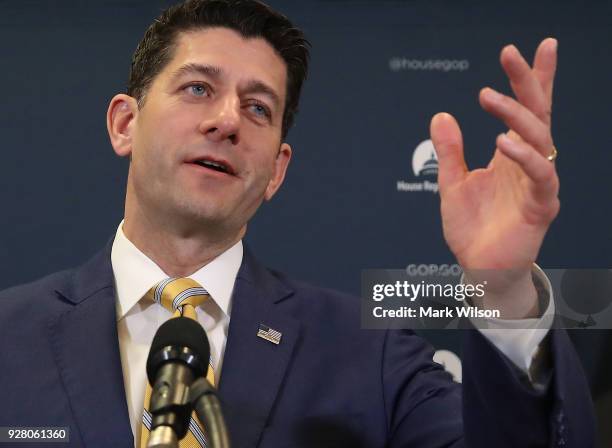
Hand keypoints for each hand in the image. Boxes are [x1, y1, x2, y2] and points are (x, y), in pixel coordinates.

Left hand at [430, 39, 558, 316]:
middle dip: (527, 81)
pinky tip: (503, 142)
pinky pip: (541, 175)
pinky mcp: (542, 205)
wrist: (479, 268)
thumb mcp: (451, 184)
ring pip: (539, 138)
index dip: (529, 79)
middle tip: (510, 53)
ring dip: (515, 114)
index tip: (525, 48)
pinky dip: (524, 156)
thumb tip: (440, 115)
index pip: (523, 111)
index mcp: (509, 156)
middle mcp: (528, 163)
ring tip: (489, 97)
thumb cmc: (471, 228)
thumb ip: (450, 152)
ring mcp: (538, 183)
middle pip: (536, 113)